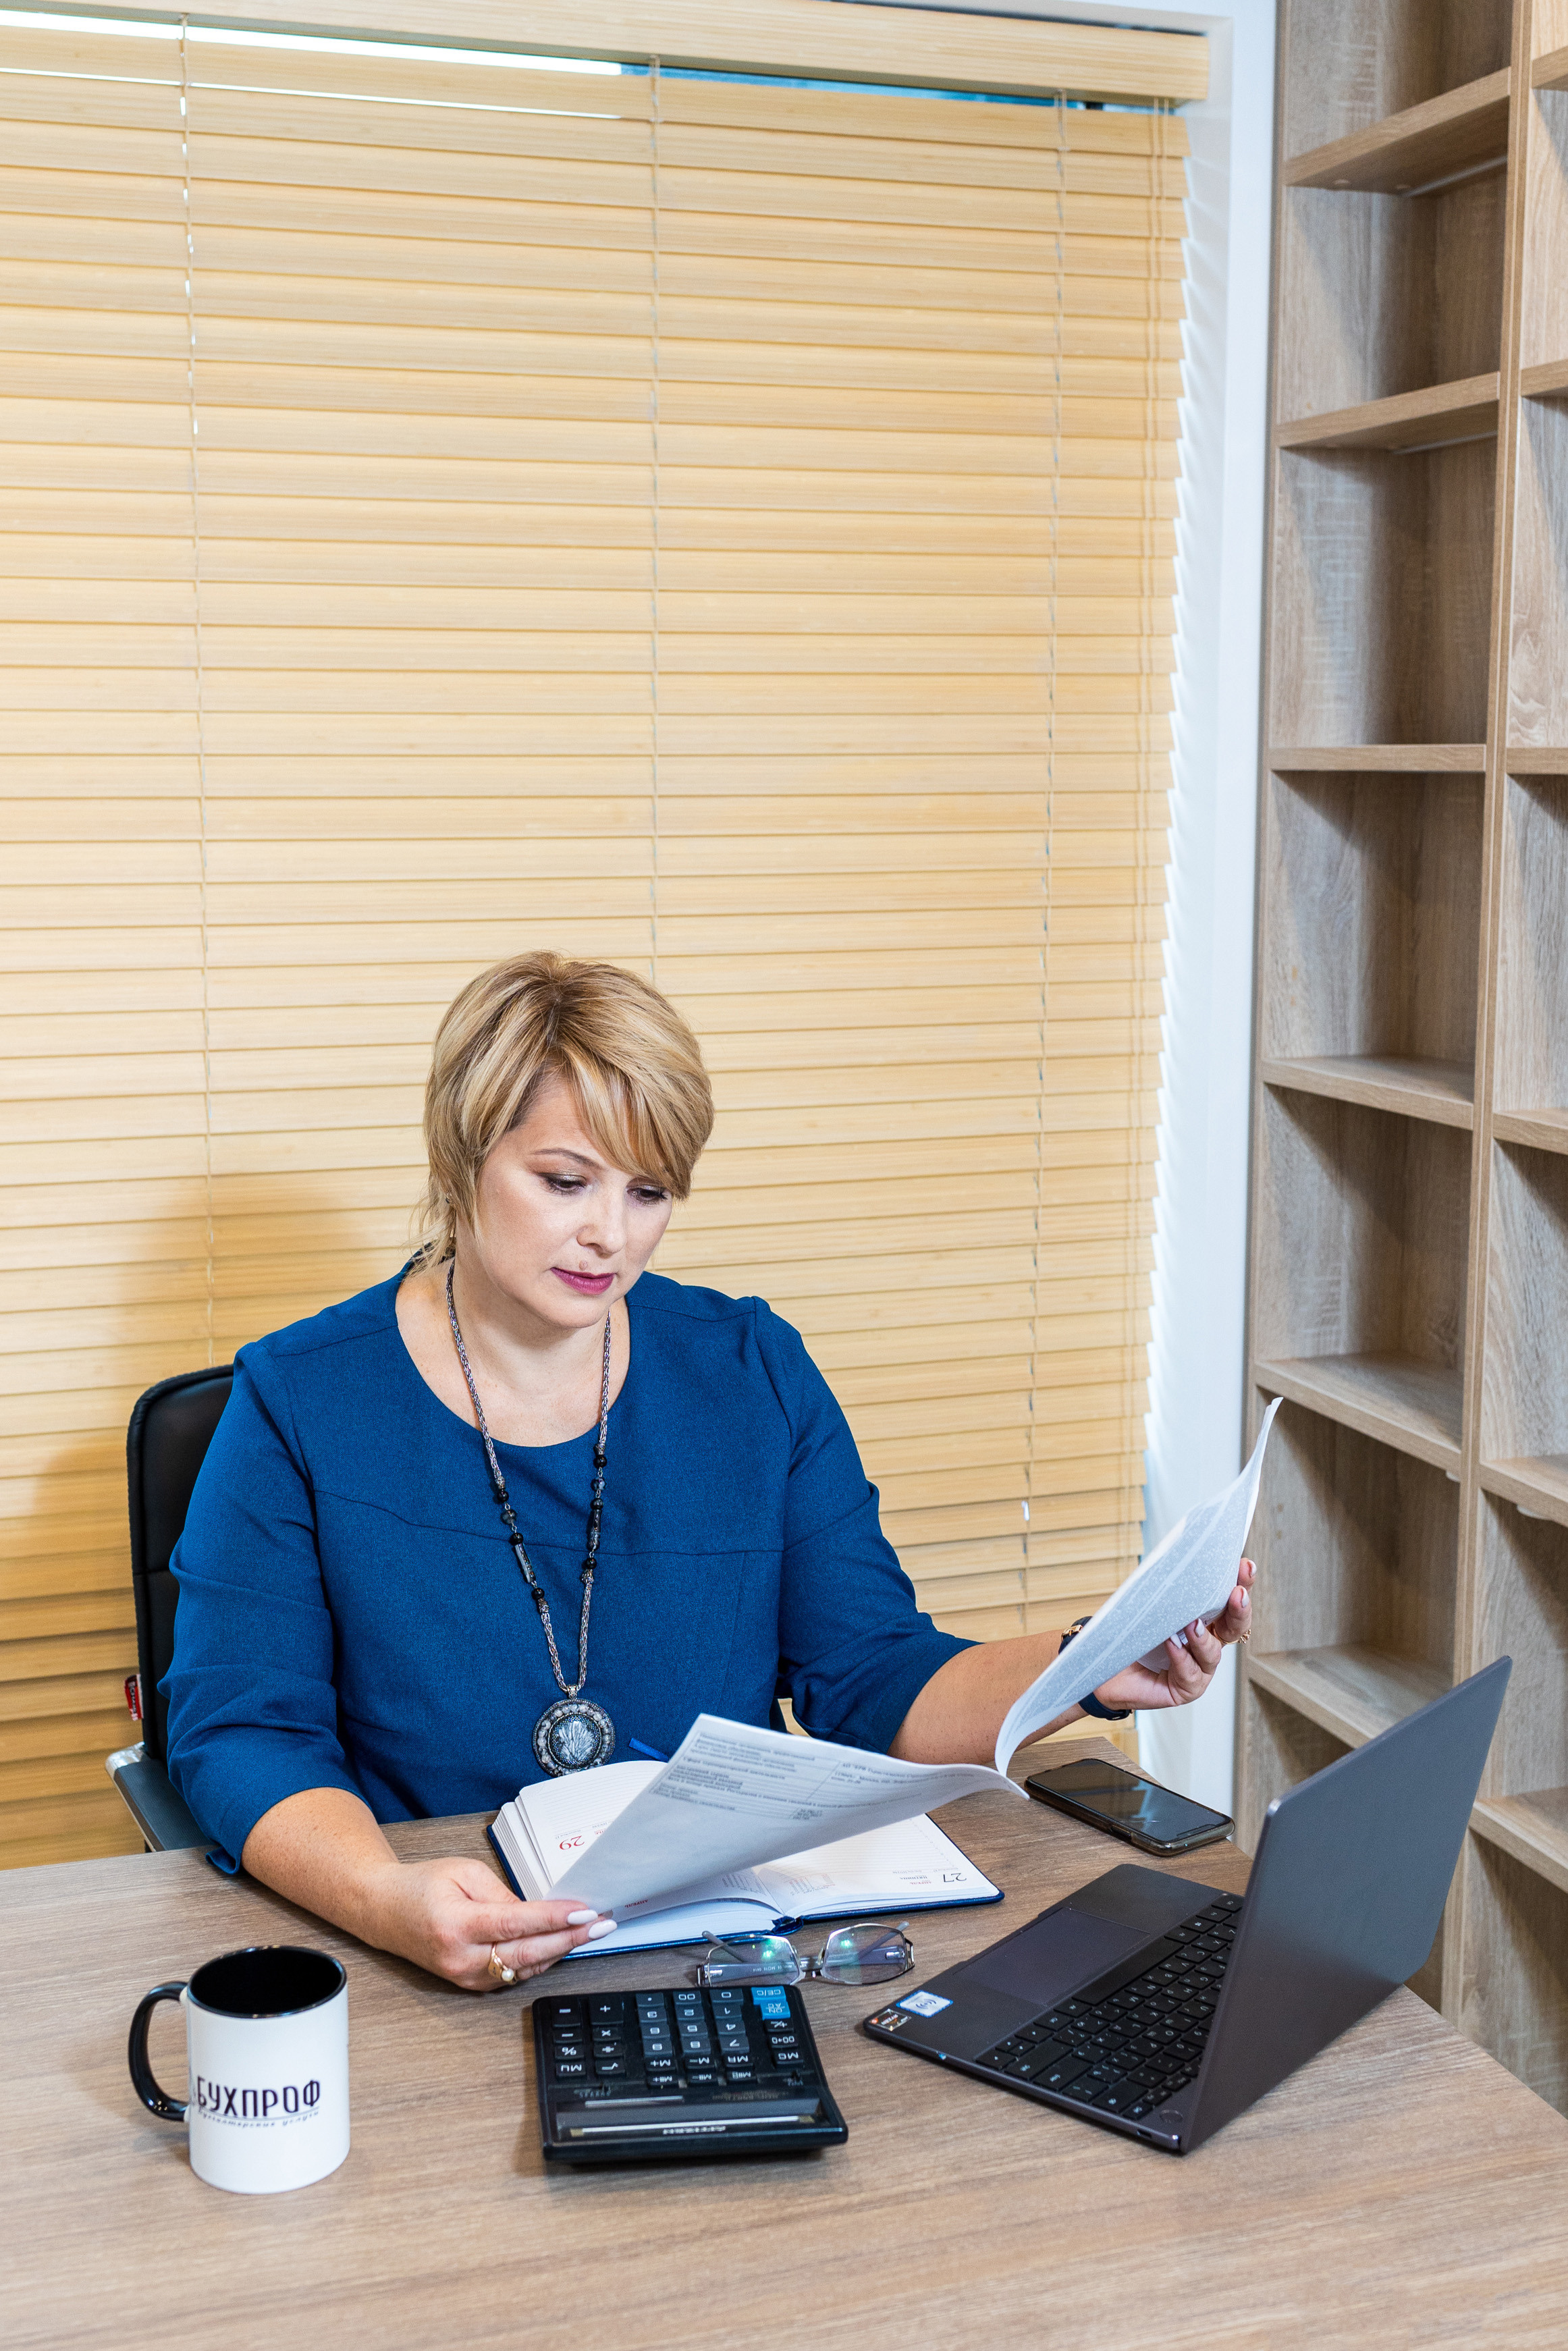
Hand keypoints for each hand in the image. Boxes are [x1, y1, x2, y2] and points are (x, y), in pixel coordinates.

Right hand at [362, 1854, 612, 1991]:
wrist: (385, 1911)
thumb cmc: (421, 1886)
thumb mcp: (464, 1873)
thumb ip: (503, 1894)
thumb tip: (539, 1912)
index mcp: (457, 1925)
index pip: (516, 1925)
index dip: (554, 1919)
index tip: (584, 1911)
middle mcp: (461, 1958)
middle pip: (527, 1954)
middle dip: (569, 1939)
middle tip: (602, 1924)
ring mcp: (464, 1976)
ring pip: (524, 1969)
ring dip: (560, 1950)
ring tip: (591, 1931)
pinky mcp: (469, 1983)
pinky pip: (513, 1975)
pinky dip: (539, 1960)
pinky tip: (561, 1944)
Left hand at [1089, 1558, 1255, 1715]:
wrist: (1101, 1666)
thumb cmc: (1128, 1633)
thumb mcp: (1149, 1605)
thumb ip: (1167, 1591)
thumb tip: (1177, 1564)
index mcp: (1203, 1621)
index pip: (1228, 1602)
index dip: (1241, 1584)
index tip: (1245, 1567)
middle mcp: (1205, 1645)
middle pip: (1235, 1629)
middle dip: (1240, 1610)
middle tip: (1237, 1594)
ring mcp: (1198, 1670)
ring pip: (1212, 1654)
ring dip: (1203, 1638)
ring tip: (1192, 1624)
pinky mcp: (1185, 1689)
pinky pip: (1190, 1674)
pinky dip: (1181, 1658)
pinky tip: (1171, 1644)